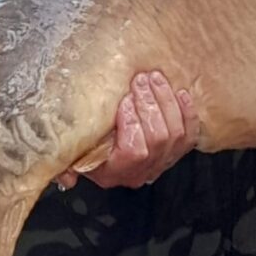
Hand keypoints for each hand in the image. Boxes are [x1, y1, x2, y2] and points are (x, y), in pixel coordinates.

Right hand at [54, 71, 199, 190]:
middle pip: (158, 139)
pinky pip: (190, 134)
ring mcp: (162, 161)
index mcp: (113, 171)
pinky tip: (180, 93)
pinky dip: (187, 112)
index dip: (133, 124)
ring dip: (166, 101)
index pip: (134, 152)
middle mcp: (140, 171)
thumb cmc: (86, 141)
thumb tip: (67, 176)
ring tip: (154, 79)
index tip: (125, 101)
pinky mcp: (177, 150)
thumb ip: (65, 159)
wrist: (105, 144)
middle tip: (141, 81)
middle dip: (150, 105)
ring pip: (176, 134)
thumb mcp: (71, 148)